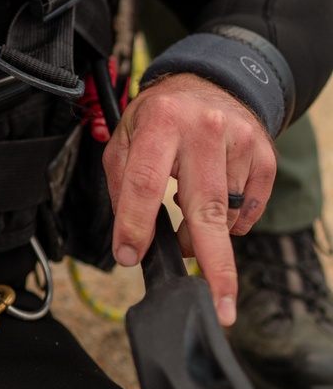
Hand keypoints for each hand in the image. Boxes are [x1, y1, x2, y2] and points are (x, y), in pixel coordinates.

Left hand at [103, 75, 276, 325]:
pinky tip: (215, 199)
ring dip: (204, 235)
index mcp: (163, 120)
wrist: (212, 82)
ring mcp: (241, 143)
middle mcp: (206, 129)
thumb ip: (123, 183)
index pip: (146, 182)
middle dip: (213, 263)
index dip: (135, 224)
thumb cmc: (163, 117)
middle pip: (207, 208)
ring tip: (188, 217)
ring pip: (227, 216)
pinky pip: (250, 212)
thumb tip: (131, 241)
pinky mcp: (265, 157)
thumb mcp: (128, 137)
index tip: (130, 257)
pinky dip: (230, 221)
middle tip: (219, 306)